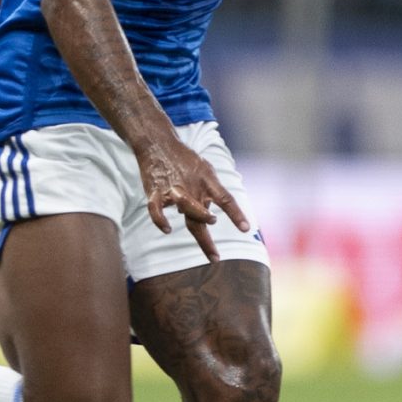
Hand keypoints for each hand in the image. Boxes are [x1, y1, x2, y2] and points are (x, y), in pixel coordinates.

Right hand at [137, 136, 251, 261]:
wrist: (158, 144)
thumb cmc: (184, 159)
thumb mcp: (206, 169)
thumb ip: (212, 191)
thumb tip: (212, 215)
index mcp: (206, 181)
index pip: (225, 199)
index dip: (236, 215)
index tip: (247, 229)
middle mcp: (192, 187)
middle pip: (203, 215)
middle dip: (208, 239)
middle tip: (215, 258)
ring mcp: (173, 190)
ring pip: (186, 209)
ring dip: (197, 219)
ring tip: (206, 228)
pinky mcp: (155, 192)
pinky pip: (156, 210)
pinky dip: (160, 221)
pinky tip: (167, 229)